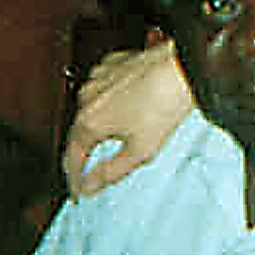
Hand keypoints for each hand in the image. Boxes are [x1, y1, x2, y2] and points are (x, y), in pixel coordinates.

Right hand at [62, 29, 193, 196]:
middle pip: (79, 133)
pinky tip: (124, 106)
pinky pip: (104, 87)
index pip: (72, 159)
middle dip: (85, 152)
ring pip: (90, 108)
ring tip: (111, 138)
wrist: (183, 67)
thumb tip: (90, 186)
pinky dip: (109, 100)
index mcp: (89, 121)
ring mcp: (99, 76)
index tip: (80, 192)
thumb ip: (111, 172)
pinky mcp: (114, 62)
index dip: (75, 180)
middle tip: (93, 170)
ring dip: (97, 124)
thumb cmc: (165, 103)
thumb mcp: (141, 150)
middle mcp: (87, 97)